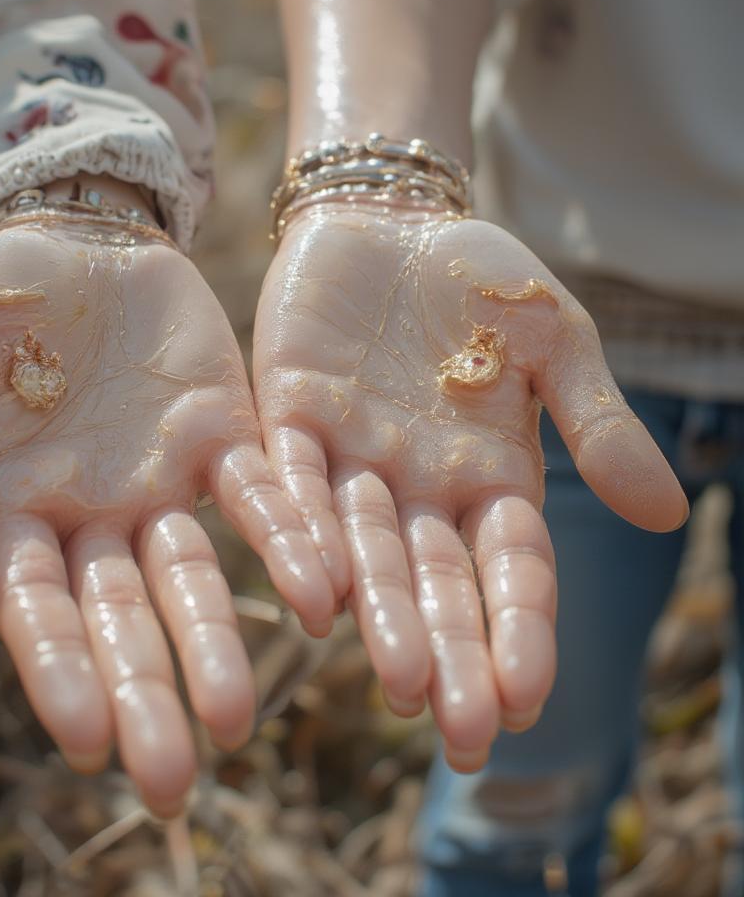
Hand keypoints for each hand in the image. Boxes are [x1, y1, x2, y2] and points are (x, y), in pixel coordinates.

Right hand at [0, 218, 338, 816]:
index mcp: (16, 509)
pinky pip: (262, 500)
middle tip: (172, 781)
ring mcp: (166, 483)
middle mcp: (96, 516)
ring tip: (238, 720)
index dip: (58, 670)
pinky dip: (289, 545)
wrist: (82, 235)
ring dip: (217, 642)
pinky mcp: (228, 438)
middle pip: (121, 615)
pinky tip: (322, 596)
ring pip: (193, 576)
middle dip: (144, 692)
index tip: (85, 740)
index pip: (36, 608)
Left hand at [253, 206, 686, 770]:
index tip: (527, 697)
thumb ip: (596, 423)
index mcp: (490, 474)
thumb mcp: (557, 340)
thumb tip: (663, 514)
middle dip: (450, 653)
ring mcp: (351, 456)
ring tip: (395, 684)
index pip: (510, 567)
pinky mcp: (289, 417)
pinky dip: (300, 535)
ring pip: (363, 549)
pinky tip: (311, 595)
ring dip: (381, 614)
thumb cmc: (481, 280)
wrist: (391, 217)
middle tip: (462, 735)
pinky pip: (292, 484)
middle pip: (437, 580)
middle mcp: (418, 484)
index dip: (519, 628)